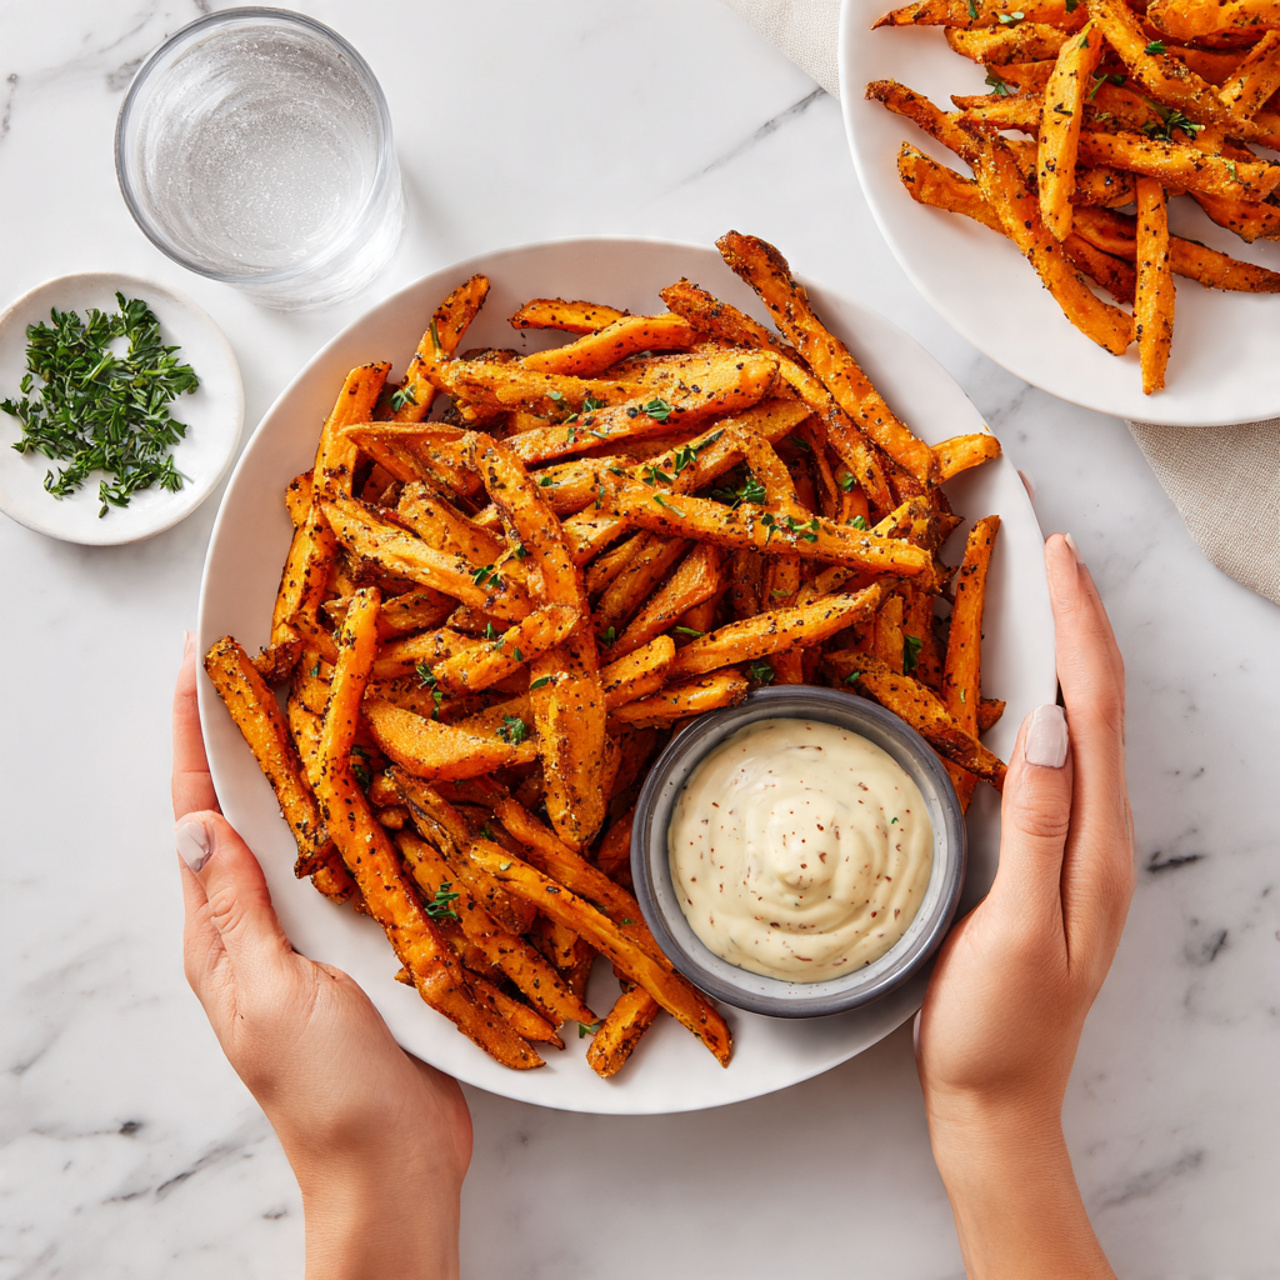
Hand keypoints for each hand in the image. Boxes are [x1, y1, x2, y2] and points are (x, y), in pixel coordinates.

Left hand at [173, 635, 470, 1279]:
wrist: (395, 1162)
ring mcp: (312, 934)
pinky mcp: (363, 945)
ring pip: (302, 832)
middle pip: (243, 812)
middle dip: (245, 738)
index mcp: (220, 934)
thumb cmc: (328, 1090)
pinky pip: (353, 865)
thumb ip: (238, 910)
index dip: (191, 738)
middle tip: (266, 662)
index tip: (197, 665)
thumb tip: (196, 823)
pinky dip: (358, 817)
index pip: (195, 816)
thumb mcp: (271, 995)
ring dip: (304, 768)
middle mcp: (259, 924)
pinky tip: (384, 784)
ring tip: (324, 700)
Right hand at [917, 533, 1133, 1278]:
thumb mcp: (1018, 930)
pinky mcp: (1043, 852)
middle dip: (1080, 614)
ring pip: (1080, 721)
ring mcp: (1074, 841)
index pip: (1098, 707)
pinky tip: (1014, 683)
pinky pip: (1052, 753)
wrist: (995, 1102)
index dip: (1079, 622)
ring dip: (1065, 646)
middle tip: (1043, 545)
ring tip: (1034, 590)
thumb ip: (1037, 827)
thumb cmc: (998, 1028)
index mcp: (1098, 841)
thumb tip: (1046, 723)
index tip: (1053, 552)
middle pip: (1101, 700)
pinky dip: (1040, 695)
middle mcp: (1098, 831)